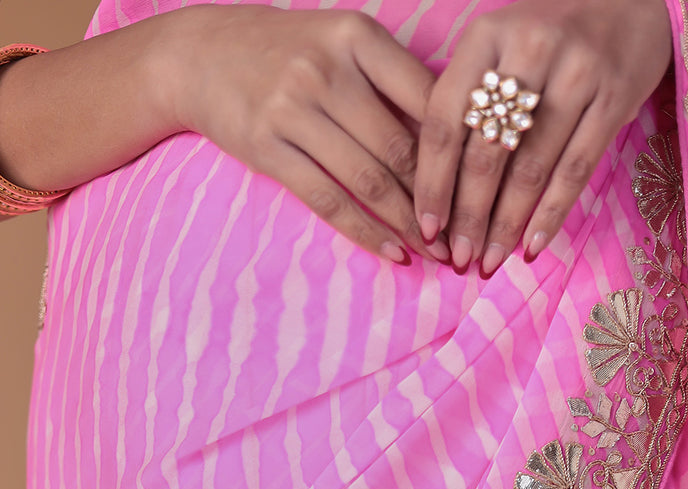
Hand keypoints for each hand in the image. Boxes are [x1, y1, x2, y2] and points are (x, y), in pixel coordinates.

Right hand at [161, 5, 449, 263]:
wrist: (202, 54)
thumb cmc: (290, 53)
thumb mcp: (343, 44)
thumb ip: (394, 81)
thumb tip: (457, 142)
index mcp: (357, 36)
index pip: (426, 99)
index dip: (460, 149)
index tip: (486, 187)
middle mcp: (326, 69)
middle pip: (400, 148)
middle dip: (441, 199)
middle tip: (470, 235)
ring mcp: (292, 109)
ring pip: (369, 180)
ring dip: (410, 224)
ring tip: (439, 252)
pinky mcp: (267, 148)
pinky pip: (328, 200)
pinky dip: (367, 232)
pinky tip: (395, 254)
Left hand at [413, 0, 673, 274]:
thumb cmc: (553, 36)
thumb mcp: (502, 47)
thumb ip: (470, 99)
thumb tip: (439, 188)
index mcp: (486, 36)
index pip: (445, 120)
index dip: (433, 181)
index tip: (427, 228)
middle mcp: (529, 48)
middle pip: (486, 150)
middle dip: (468, 214)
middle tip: (459, 259)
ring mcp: (576, 72)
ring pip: (530, 166)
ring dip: (506, 224)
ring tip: (490, 260)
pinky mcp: (614, 97)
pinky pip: (575, 170)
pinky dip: (550, 215)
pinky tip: (532, 248)